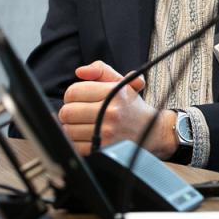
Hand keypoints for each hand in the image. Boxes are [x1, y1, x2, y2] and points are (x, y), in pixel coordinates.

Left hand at [57, 60, 177, 158]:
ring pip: (68, 130)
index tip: (78, 98)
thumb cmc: (130, 105)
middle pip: (67, 112)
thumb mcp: (120, 82)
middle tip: (77, 112)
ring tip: (82, 124)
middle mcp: (111, 112)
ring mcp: (107, 132)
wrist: (151, 130)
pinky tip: (86, 136)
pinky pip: (75, 145)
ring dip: (71, 127)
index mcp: (114, 93)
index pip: (73, 92)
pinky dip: (76, 141)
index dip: (71, 95)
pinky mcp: (104, 149)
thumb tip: (80, 72)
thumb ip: (99, 70)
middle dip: (69, 111)